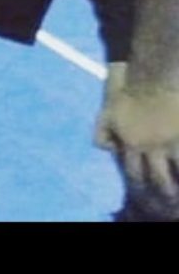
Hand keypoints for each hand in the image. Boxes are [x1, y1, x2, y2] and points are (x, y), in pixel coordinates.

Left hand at [96, 80, 178, 212]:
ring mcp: (168, 143)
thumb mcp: (107, 111)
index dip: (140, 182)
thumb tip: (107, 151)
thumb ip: (102, 132)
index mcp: (130, 144)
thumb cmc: (129, 91)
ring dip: (178, 182)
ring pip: (176, 172)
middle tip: (170, 197)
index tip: (146, 189)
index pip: (134, 172)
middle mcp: (149, 147)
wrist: (153, 76)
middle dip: (164, 189)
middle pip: (158, 178)